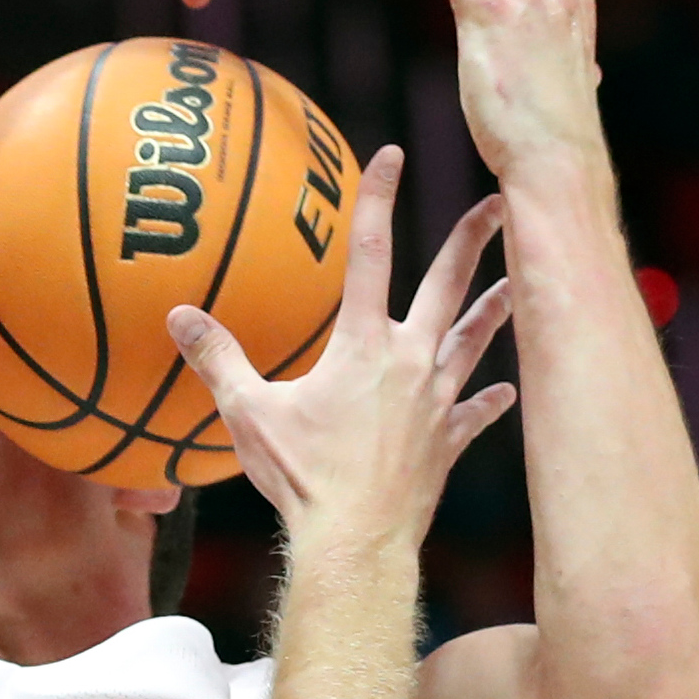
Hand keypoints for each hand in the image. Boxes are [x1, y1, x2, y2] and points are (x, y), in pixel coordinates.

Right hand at [167, 147, 514, 546]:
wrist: (357, 543)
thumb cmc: (304, 479)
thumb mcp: (248, 414)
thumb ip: (217, 359)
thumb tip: (179, 315)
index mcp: (363, 346)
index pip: (370, 255)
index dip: (377, 199)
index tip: (391, 154)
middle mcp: (410, 363)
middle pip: (448, 286)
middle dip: (473, 240)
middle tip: (502, 203)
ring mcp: (435, 403)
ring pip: (473, 343)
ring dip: (496, 311)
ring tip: (519, 283)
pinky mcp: (447, 443)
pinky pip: (476, 415)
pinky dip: (491, 401)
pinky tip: (509, 391)